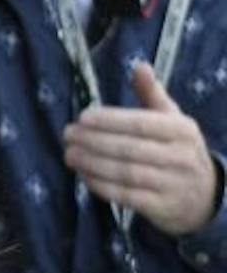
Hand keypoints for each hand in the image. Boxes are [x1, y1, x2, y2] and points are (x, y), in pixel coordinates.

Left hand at [63, 63, 222, 235]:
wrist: (206, 195)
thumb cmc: (178, 150)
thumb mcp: (172, 120)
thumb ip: (152, 95)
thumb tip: (139, 65)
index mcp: (183, 131)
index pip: (141, 123)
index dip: (109, 120)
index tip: (82, 117)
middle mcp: (181, 157)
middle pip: (129, 149)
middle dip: (93, 142)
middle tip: (67, 135)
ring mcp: (172, 184)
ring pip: (125, 173)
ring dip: (92, 164)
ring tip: (69, 155)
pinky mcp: (161, 207)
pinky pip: (126, 196)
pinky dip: (101, 185)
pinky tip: (84, 175)